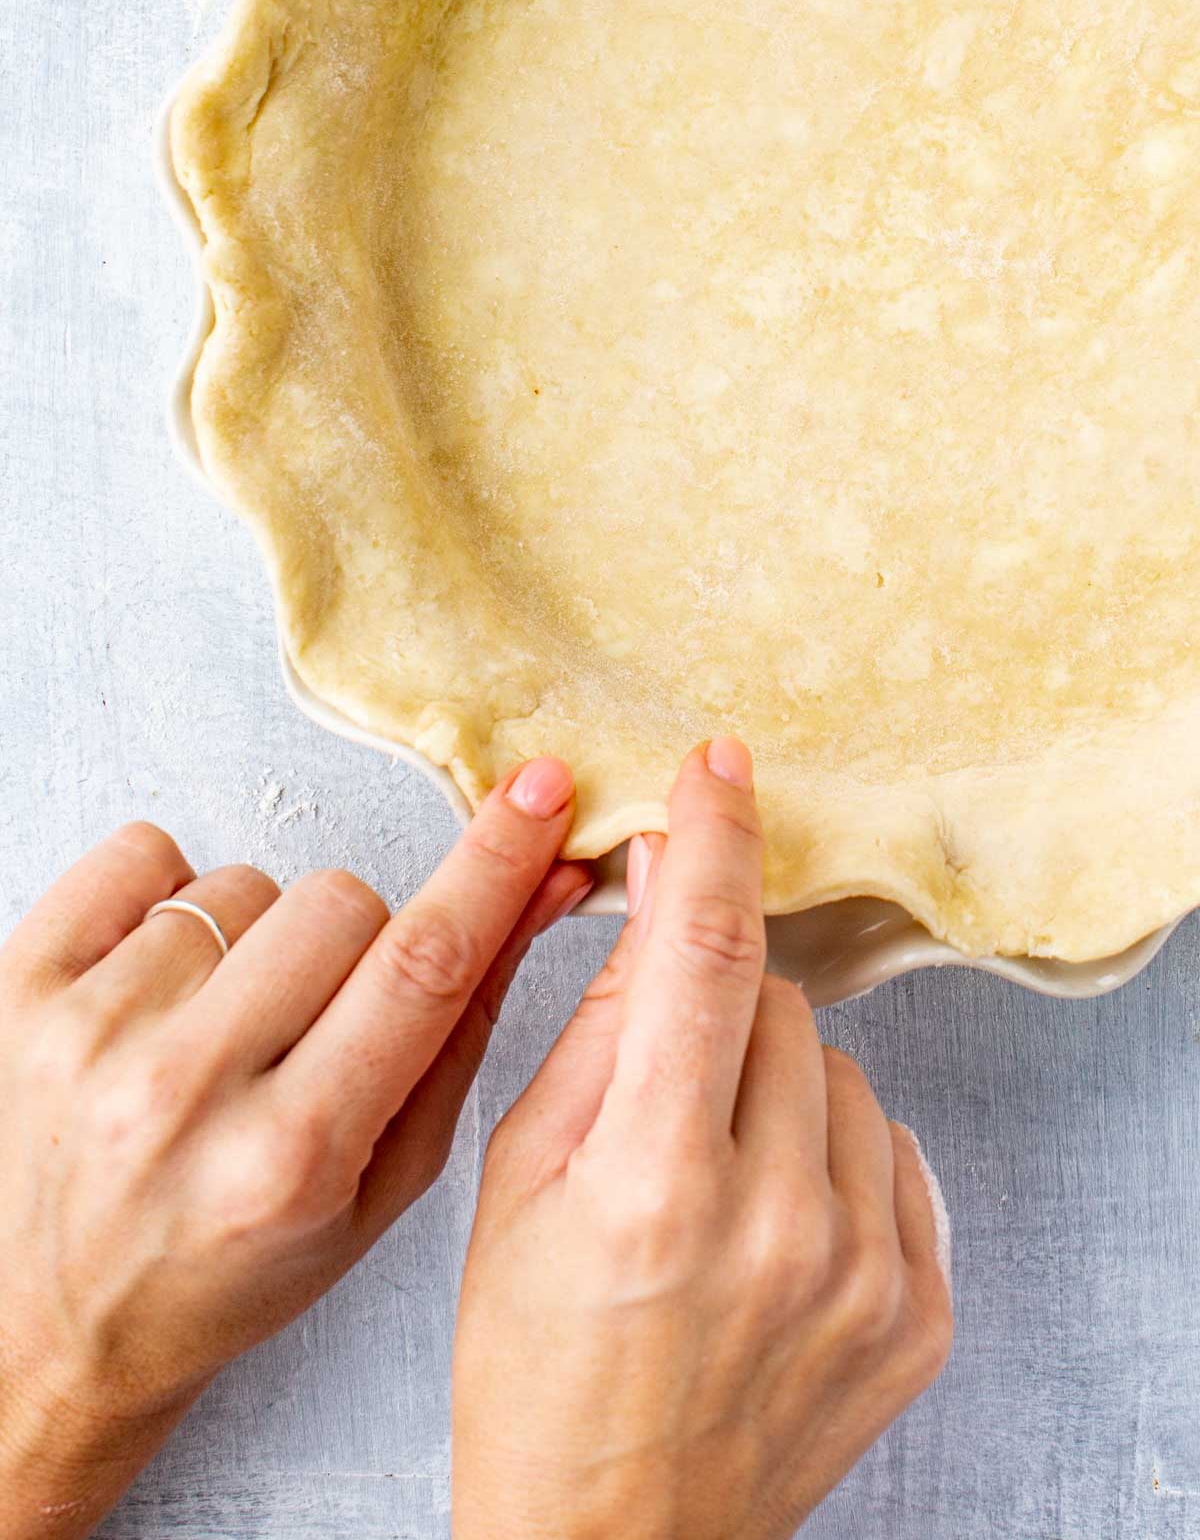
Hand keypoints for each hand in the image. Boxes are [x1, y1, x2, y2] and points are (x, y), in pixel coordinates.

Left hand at [0, 760, 589, 1539]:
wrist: (52, 1327)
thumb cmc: (226, 1266)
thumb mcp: (379, 1186)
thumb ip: (464, 1032)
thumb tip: (539, 886)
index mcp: (289, 1159)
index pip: (424, 965)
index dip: (495, 862)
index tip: (539, 790)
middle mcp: (181, 1092)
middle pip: (342, 902)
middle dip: (356, 941)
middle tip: (316, 1018)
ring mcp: (88, 1034)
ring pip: (245, 883)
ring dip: (254, 941)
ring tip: (218, 1027)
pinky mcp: (19, 985)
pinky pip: (143, 853)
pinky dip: (167, 901)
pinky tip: (161, 984)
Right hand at [454, 739, 951, 1539]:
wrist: (614, 1539)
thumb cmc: (534, 1366)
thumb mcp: (514, 1184)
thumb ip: (596, 1033)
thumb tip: (654, 902)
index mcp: (650, 1184)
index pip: (699, 958)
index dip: (712, 842)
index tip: (720, 766)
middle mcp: (774, 1224)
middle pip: (772, 1003)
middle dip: (713, 1010)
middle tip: (662, 1095)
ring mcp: (862, 1273)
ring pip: (834, 1068)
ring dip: (773, 1085)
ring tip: (713, 1177)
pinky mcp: (920, 1312)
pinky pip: (891, 1148)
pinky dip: (831, 1155)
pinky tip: (771, 1220)